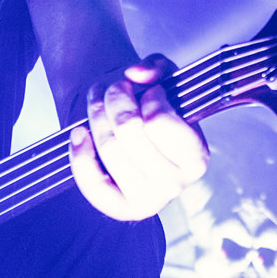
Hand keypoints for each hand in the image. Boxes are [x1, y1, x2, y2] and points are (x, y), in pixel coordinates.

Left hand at [70, 55, 208, 221]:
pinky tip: (80, 132)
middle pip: (128, 131)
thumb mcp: (165, 80)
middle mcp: (176, 184)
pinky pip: (92, 182)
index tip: (149, 92)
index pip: (159, 120)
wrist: (136, 137)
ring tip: (97, 102)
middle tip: (116, 89)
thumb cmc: (152, 109)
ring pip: (108, 147)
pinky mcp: (122, 210)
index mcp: (197, 157)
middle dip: (116, 98)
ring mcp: (149, 201)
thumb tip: (137, 73)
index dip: (149, 98)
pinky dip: (80, 153)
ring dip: (96, 114)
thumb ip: (157, 67)